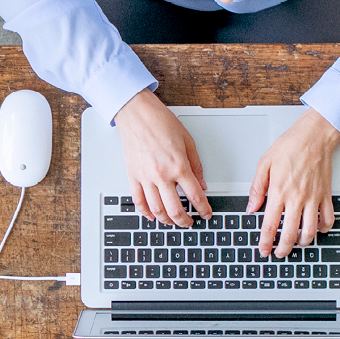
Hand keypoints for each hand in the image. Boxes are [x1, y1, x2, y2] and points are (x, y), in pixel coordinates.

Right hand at [113, 90, 210, 224]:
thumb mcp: (188, 142)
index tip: (206, 214)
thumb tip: (202, 185)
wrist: (138, 115)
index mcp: (178, 166)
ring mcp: (146, 177)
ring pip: (156, 209)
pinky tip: (152, 216)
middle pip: (175, 209)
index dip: (203, 209)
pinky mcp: (133, 176)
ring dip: (167, 220)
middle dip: (185, 221)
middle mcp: (162, 174)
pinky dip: (145, 212)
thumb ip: (196, 166)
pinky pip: (138, 201)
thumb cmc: (161, 123)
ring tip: (173, 221)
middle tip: (190, 223)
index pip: (195, 196)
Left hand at [249, 108, 339, 257]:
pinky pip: (327, 219)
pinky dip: (323, 229)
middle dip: (283, 249)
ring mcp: (313, 198)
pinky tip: (316, 229)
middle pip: (290, 234)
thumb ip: (256, 188)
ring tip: (296, 244)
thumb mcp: (264, 164)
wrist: (314, 136)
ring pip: (310, 231)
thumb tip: (251, 208)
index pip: (270, 225)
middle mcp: (297, 198)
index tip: (263, 250)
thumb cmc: (290, 146)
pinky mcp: (325, 195)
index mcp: (279, 191)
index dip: (265, 242)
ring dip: (302, 243)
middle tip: (279, 253)